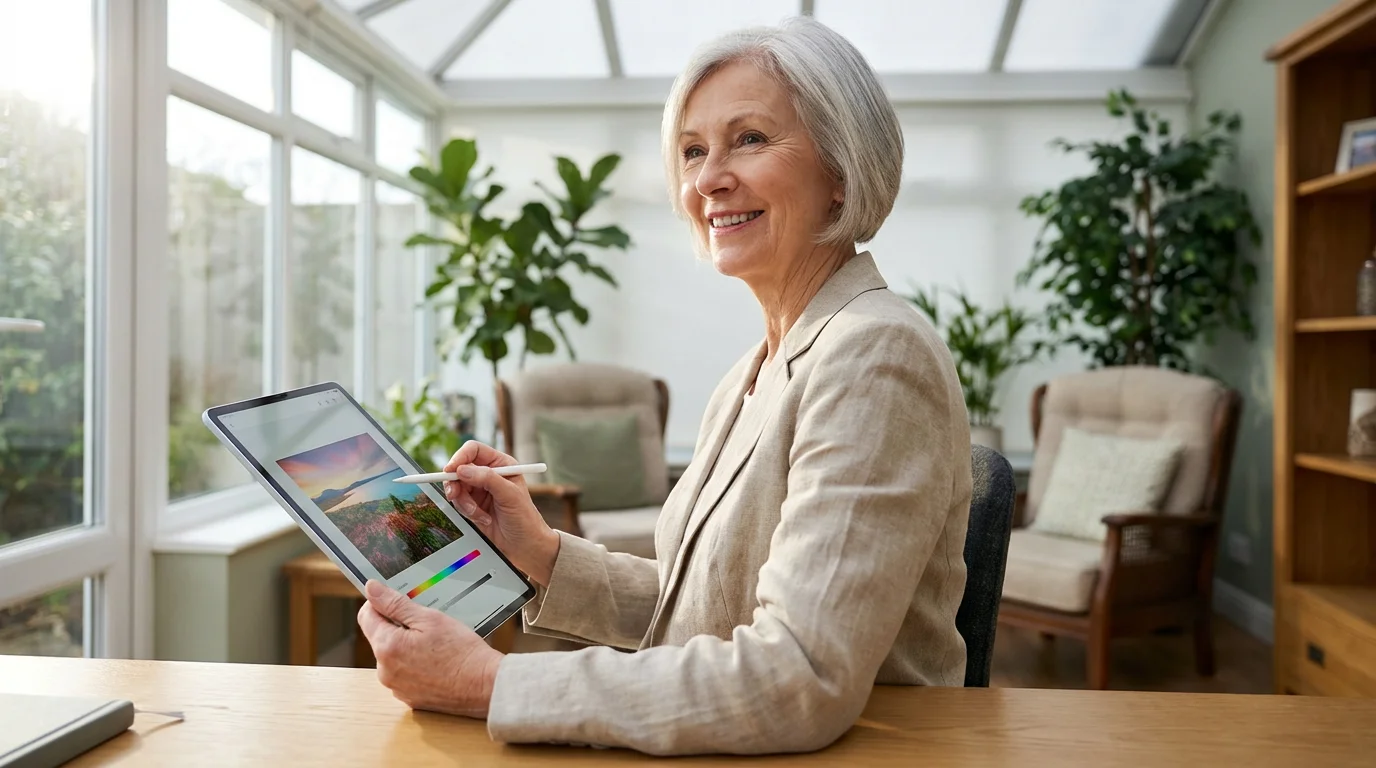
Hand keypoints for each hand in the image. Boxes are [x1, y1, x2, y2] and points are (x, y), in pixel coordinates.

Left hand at [357, 580, 501, 718]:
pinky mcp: (409, 698)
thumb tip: (372, 589)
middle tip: (426, 624)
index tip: (397, 601)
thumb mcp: (429, 618)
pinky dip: (415, 666)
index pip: (366, 616)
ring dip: (406, 647)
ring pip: (393, 657)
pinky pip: (404, 675)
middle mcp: (385, 671)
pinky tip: (436, 662)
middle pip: (380, 637)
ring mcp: (397, 687)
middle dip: (398, 627)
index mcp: (387, 647)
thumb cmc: (462, 652)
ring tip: (435, 646)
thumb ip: (396, 604)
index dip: (380, 603)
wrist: (484, 686)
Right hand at [443, 441, 559, 585]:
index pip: (474, 451)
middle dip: (456, 483)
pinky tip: (483, 519)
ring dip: (464, 502)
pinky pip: (458, 503)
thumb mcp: (510, 495)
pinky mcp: (472, 506)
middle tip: (454, 495)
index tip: (451, 470)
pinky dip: (466, 512)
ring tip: (479, 514)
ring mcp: (478, 490)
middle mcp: (488, 474)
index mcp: (501, 464)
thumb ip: (487, 479)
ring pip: (456, 487)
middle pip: (459, 468)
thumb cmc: (524, 518)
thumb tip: (463, 469)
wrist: (524, 546)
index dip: (460, 457)